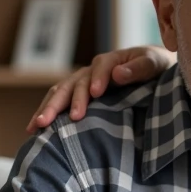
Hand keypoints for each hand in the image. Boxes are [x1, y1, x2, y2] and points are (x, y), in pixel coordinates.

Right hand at [26, 45, 176, 133]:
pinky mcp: (80, 95)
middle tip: (50, 119)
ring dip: (48, 109)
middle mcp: (92, 70)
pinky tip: (35, 130)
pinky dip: (48, 113)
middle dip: (61, 102)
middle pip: (73, 84)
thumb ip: (139, 68)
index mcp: (111, 61)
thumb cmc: (155, 67)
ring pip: (61, 93)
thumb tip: (118, 74)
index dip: (98, 80)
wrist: (152, 69)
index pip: (101, 68)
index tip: (97, 94)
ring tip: (36, 127)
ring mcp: (83, 83)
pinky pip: (61, 102)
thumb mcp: (153, 63)